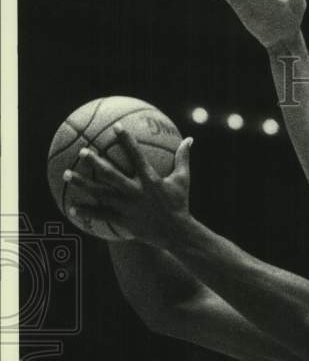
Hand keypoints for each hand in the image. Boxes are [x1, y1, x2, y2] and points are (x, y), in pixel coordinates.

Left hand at [64, 127, 191, 246]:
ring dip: (82, 184)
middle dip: (95, 162)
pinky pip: (102, 215)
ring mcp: (128, 207)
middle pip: (111, 175)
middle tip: (82, 152)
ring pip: (101, 194)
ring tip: (66, 175)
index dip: (126, 140)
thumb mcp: (183, 180)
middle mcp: (136, 192)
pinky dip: (87, 212)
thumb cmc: (180, 204)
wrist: (178, 234)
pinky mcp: (124, 221)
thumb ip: (183, 158)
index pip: (136, 156)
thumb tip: (189, 139)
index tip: (116, 127)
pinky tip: (72, 208)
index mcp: (150, 180)